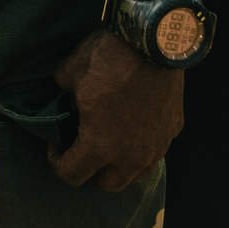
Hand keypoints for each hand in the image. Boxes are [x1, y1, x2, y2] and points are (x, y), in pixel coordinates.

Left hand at [49, 29, 182, 189]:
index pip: (72, 175)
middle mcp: (131, 156)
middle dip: (91, 170)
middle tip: (82, 147)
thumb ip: (61, 95)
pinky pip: (154, 150)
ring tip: (109, 140)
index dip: (57, 163)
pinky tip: (132, 124)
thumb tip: (63, 98)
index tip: (55, 146)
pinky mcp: (173, 131)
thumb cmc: (107, 60)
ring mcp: (157, 146)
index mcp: (99, 145)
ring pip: (136, 172)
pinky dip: (140, 145)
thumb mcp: (69, 75)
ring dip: (119, 164)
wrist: (153, 43)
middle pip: (108, 184)